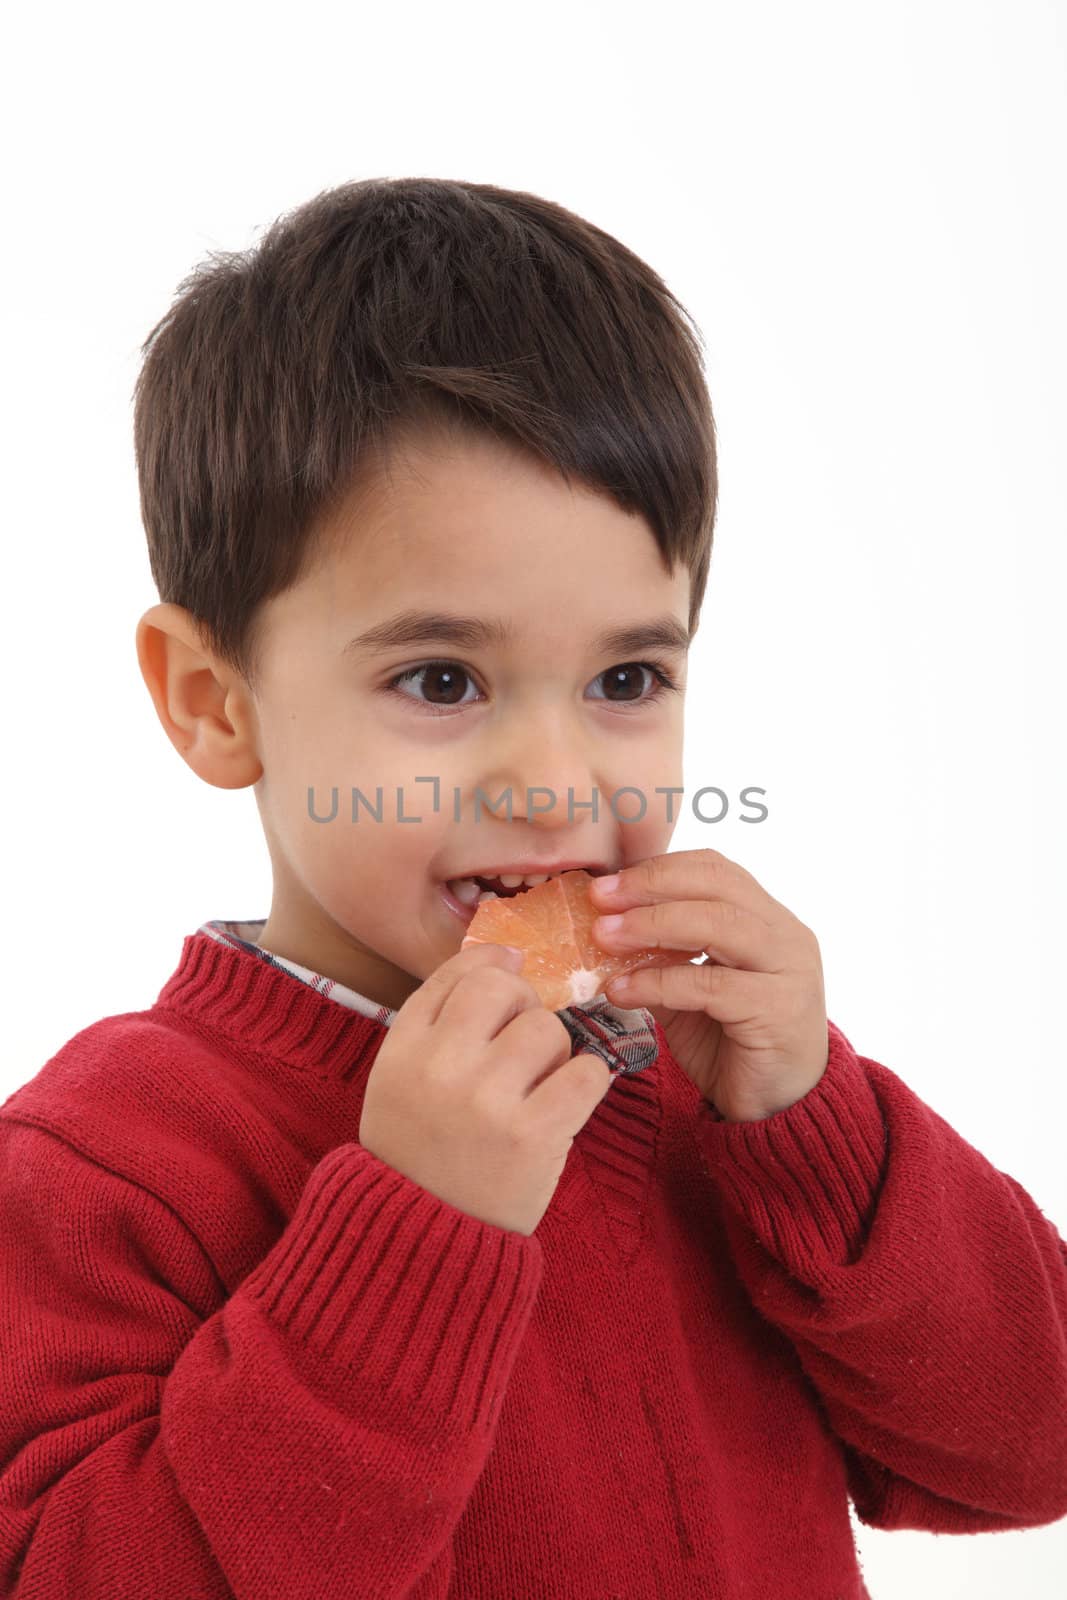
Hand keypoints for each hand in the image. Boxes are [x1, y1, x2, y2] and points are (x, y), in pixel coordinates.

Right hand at [359, 942, 613, 1235]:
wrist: (421, 1239)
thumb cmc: (419, 1148)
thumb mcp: (402, 1076)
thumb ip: (439, 1016)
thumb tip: (507, 952)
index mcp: (404, 1047)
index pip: (459, 971)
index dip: (494, 968)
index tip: (509, 984)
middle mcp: (440, 1065)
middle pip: (505, 988)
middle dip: (524, 1008)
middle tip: (522, 1048)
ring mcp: (486, 1100)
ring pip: (548, 1028)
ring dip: (556, 1052)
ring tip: (539, 1086)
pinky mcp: (532, 1135)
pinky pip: (587, 1073)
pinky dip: (587, 1082)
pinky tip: (567, 1102)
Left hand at [589, 848, 828, 1121]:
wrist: (779, 1111)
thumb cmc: (732, 1046)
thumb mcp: (687, 994)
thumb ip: (658, 959)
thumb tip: (599, 930)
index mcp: (768, 919)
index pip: (715, 868)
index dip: (659, 869)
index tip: (608, 884)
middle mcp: (786, 935)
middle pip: (717, 885)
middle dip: (651, 886)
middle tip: (599, 899)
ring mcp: (789, 970)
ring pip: (717, 924)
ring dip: (651, 925)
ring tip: (603, 937)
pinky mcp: (778, 1010)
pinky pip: (709, 984)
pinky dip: (658, 982)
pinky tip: (621, 991)